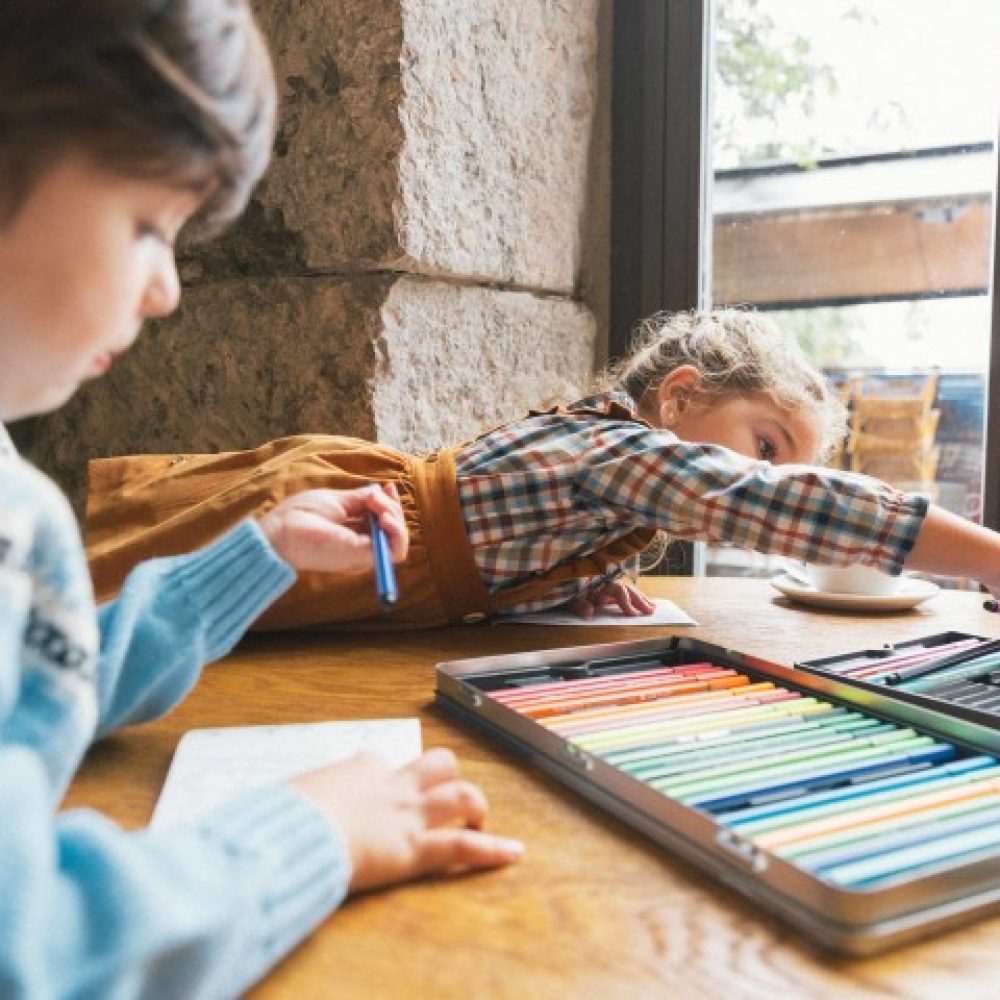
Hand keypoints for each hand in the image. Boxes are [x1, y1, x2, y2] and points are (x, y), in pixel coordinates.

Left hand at [259, 483, 407, 574]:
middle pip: (393, 530)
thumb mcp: (337, 501)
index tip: (388, 487)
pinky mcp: (364, 558)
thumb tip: (380, 492)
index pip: (383, 523)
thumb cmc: (301, 515)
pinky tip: (384, 517)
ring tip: (380, 506)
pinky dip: (396, 531)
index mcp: (353, 533)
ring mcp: (363, 554)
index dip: (391, 504)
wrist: (282, 530)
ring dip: (396, 517)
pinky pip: (395, 550)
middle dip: (393, 507)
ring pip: (398, 539)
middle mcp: (361, 545)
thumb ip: (360, 499)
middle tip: (377, 496)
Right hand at [290, 748, 523, 892]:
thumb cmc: (280, 818)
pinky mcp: (413, 849)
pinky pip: (462, 846)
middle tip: (449, 798)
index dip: (384, 776)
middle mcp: (390, 785)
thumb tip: (275, 808)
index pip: (380, 763)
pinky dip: (492, 849)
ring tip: (480, 820)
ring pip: (459, 795)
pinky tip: (513, 853)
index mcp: (357, 769)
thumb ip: (293, 799)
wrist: (291, 834)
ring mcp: (407, 815)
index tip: (379, 793)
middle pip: (437, 765)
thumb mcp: (282, 797)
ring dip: (475, 806)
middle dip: (448, 777)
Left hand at [566, 579, 654, 618]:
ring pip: (627, 588)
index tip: (633, 615)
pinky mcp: (604, 586)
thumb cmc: (563, 588)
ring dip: (639, 597)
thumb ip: (578, 604)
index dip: (626, 603)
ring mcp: (605, 582)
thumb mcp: (567, 598)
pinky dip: (632, 595)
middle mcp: (604, 579)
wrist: (557, 577)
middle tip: (651, 612)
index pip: (618, 590)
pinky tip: (641, 601)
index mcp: (598, 580)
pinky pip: (622, 589)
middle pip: (626, 588)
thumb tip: (588, 612)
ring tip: (652, 607)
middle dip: (640, 600)